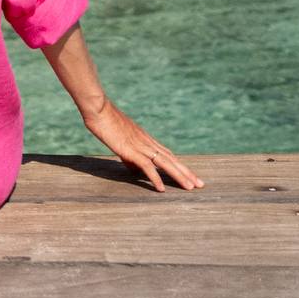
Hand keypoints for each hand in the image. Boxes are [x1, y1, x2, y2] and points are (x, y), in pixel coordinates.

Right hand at [81, 97, 205, 191]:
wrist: (98, 109)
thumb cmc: (106, 122)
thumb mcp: (121, 140)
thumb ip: (130, 154)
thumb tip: (135, 168)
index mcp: (146, 139)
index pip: (168, 155)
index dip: (180, 166)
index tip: (191, 175)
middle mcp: (147, 142)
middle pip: (171, 159)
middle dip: (186, 173)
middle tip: (200, 185)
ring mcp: (140, 145)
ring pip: (165, 163)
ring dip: (179, 175)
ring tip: (190, 187)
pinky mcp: (131, 150)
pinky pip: (147, 166)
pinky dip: (155, 177)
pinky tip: (162, 189)